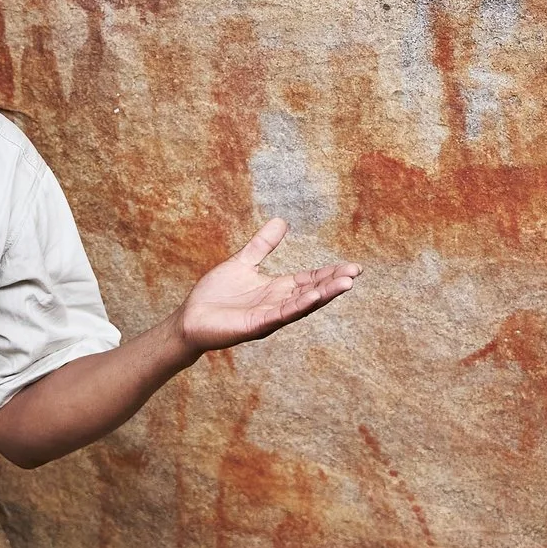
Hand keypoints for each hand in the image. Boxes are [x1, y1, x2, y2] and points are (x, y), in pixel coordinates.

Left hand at [174, 219, 361, 352]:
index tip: (353, 267)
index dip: (330, 274)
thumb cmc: (215, 295)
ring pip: (302, 305)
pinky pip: (280, 315)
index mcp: (276, 290)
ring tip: (345, 283)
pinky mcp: (255, 326)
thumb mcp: (243, 262)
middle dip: (333, 283)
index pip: (310, 280)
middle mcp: (277, 304)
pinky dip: (298, 306)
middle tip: (356, 273)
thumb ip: (262, 245)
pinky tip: (313, 297)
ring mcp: (268, 316)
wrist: (190, 318)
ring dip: (323, 295)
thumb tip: (281, 221)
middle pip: (312, 292)